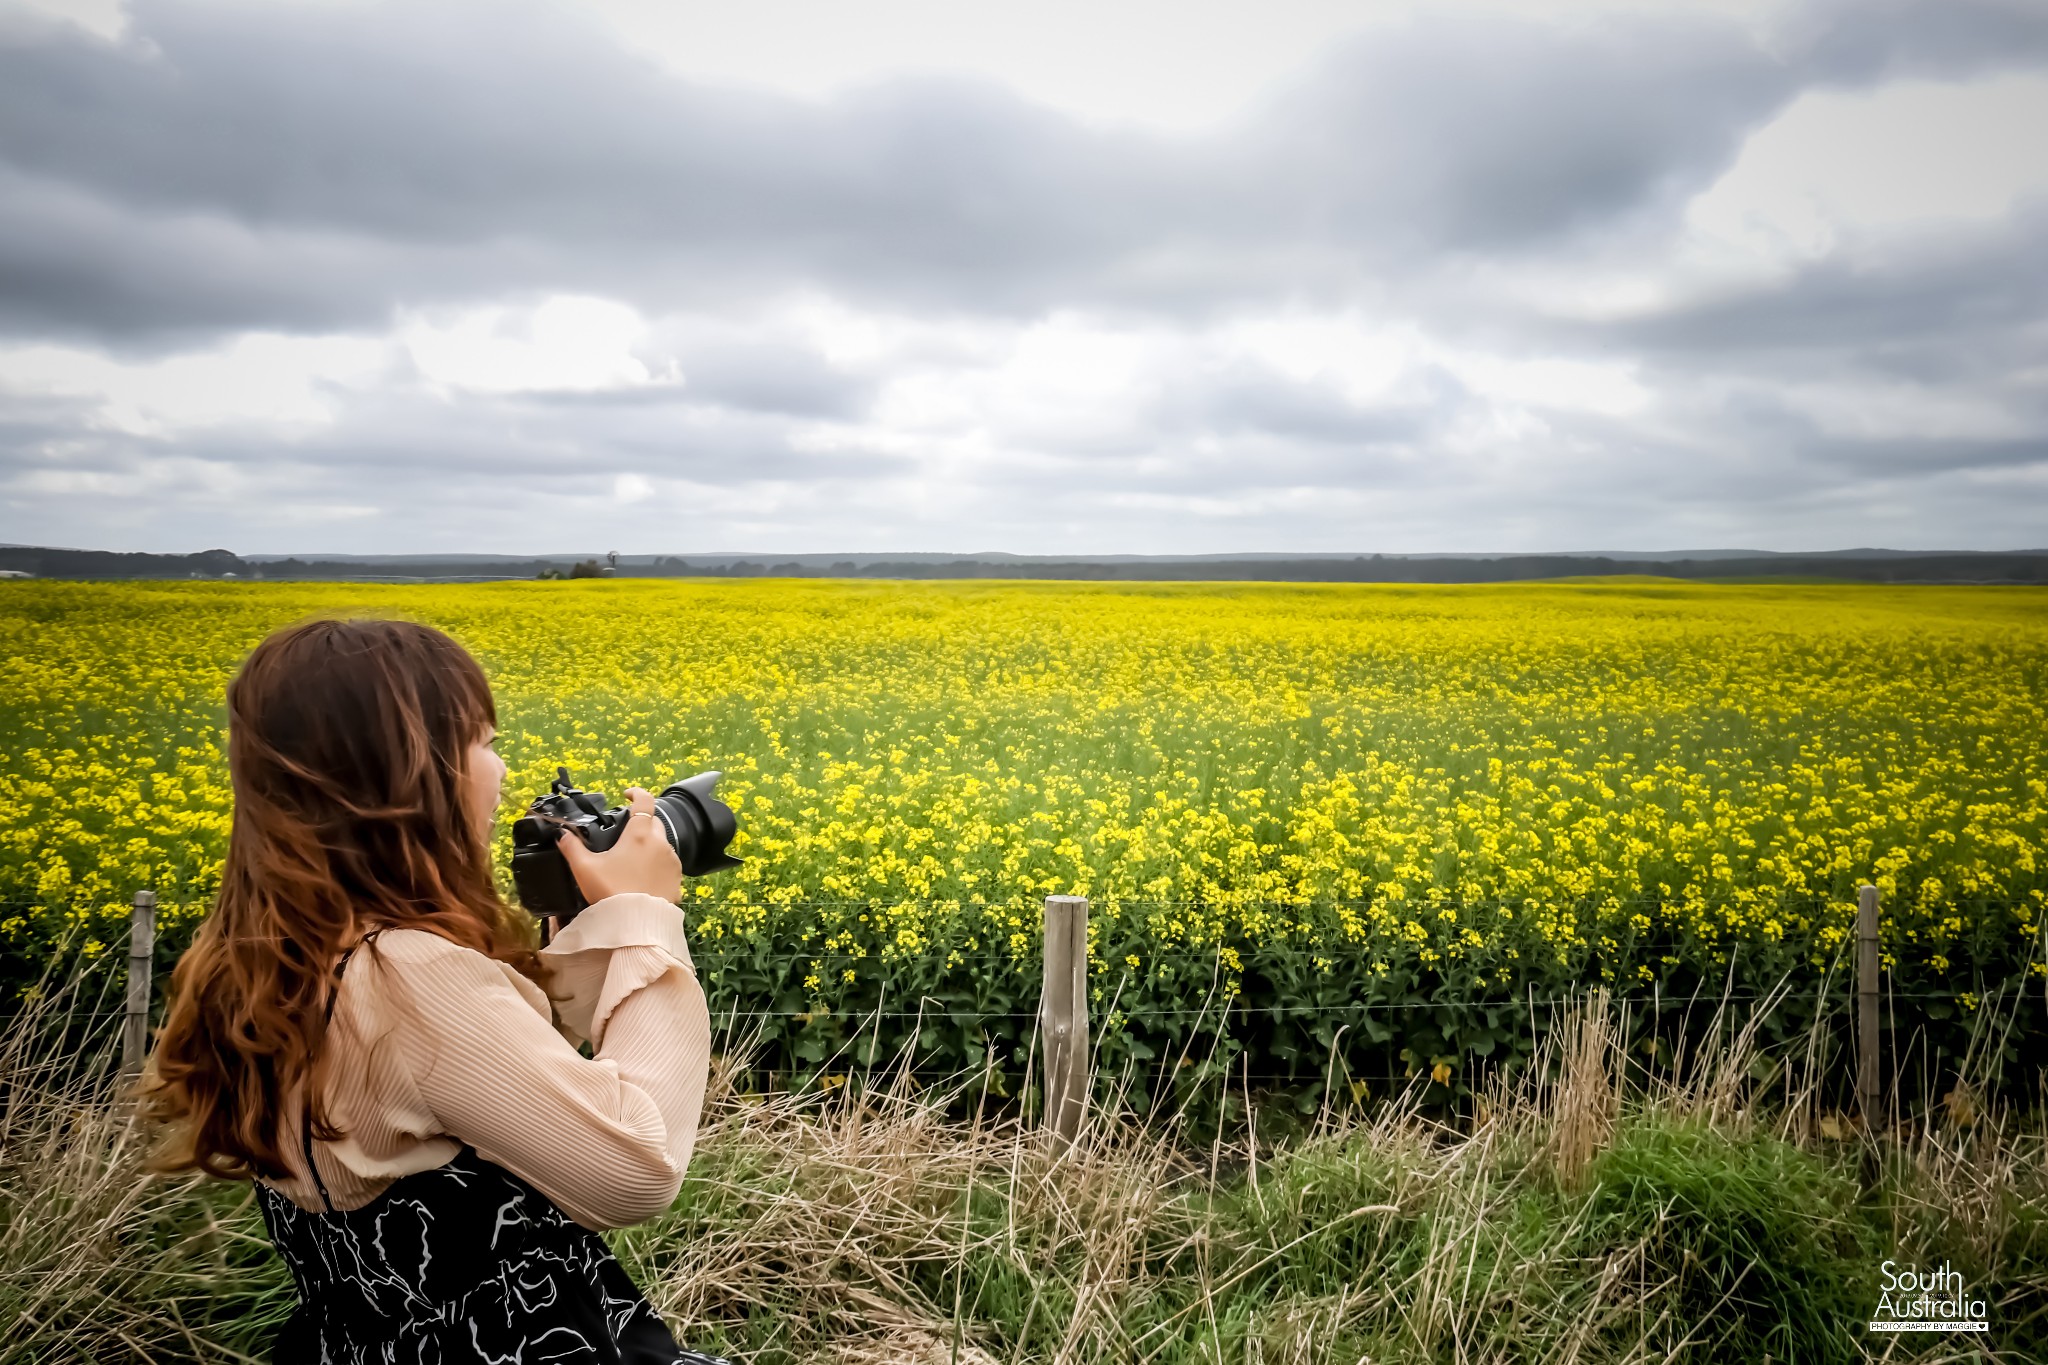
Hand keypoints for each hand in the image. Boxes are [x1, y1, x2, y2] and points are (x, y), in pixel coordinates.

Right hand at [557, 787, 681, 905]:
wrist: (635, 923)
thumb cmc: (610, 892)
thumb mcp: (585, 869)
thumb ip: (572, 848)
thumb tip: (562, 834)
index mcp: (639, 834)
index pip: (644, 801)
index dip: (636, 793)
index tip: (627, 795)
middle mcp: (660, 843)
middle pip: (654, 822)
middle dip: (641, 822)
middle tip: (625, 834)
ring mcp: (672, 861)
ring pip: (662, 844)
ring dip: (650, 846)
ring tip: (632, 860)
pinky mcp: (677, 879)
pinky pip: (668, 865)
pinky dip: (657, 865)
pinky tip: (644, 877)